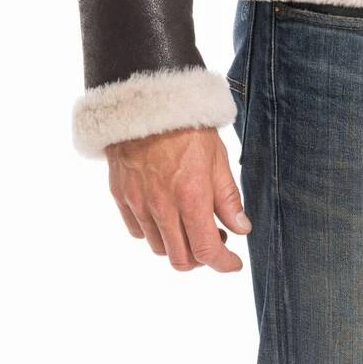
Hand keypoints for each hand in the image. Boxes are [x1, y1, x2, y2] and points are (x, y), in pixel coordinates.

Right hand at [105, 125, 251, 271]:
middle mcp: (162, 207)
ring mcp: (138, 204)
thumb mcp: (217, 156)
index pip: (207, 250)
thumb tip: (241, 228)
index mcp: (191, 197)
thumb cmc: (187, 124)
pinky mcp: (121, 197)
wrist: (146, 100)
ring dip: (178, 245)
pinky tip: (166, 214)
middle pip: (181, 259)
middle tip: (215, 239)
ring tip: (191, 224)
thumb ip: (228, 197)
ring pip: (159, 248)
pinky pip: (138, 231)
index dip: (223, 263)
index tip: (233, 263)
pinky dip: (154, 232)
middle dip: (201, 258)